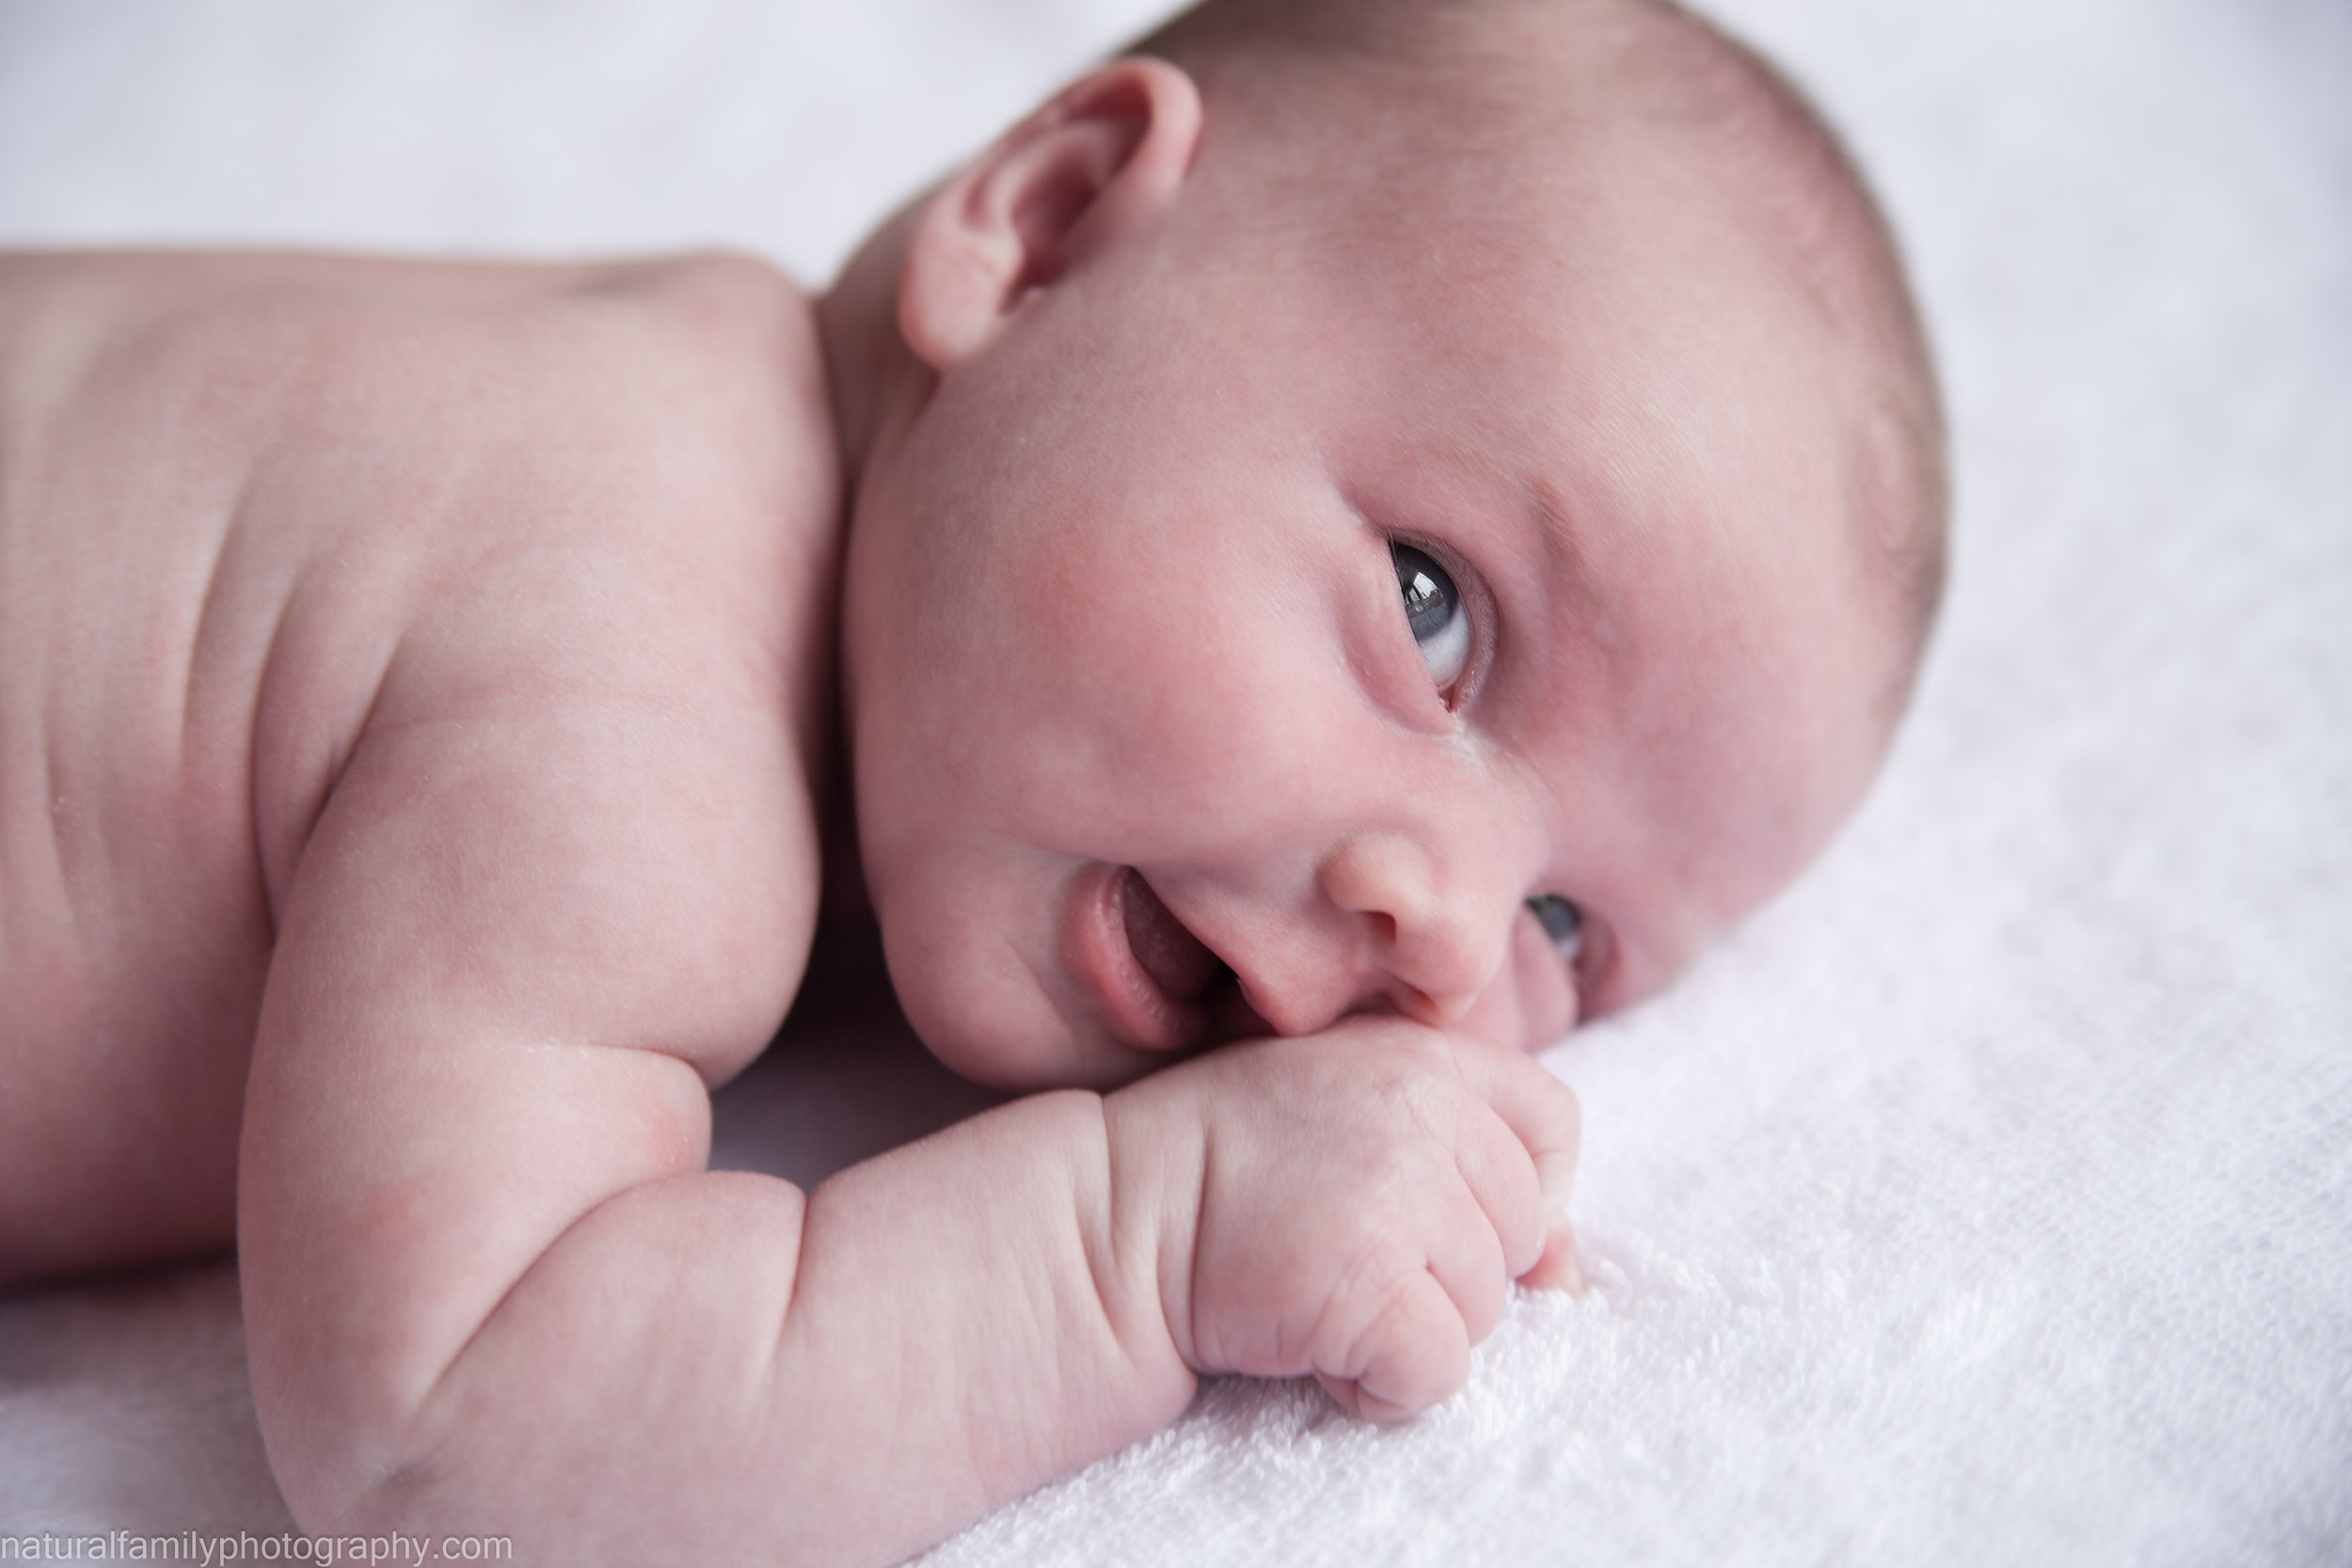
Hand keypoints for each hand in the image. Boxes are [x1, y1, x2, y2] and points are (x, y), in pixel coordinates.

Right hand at [1105, 1014, 1580, 1421]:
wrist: (1112, 1216)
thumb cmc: (1227, 1169)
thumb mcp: (1349, 1116)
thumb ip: (1460, 1158)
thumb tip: (1568, 1275)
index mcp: (1422, 1054)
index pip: (1551, 1121)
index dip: (1531, 1187)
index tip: (1456, 1218)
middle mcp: (1422, 1111)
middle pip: (1523, 1232)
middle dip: (1453, 1271)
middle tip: (1352, 1258)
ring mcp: (1398, 1195)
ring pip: (1485, 1309)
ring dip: (1413, 1328)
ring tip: (1322, 1294)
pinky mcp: (1370, 1283)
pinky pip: (1438, 1371)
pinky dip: (1383, 1386)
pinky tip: (1317, 1348)